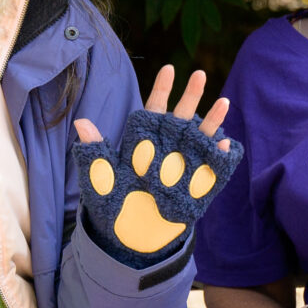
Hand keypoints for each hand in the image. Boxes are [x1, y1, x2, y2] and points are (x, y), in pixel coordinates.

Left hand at [70, 66, 241, 264]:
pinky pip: (212, 169)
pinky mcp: (198, 187)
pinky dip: (220, 157)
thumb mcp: (99, 180)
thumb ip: (94, 152)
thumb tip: (81, 123)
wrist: (130, 238)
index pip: (155, 109)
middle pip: (182, 117)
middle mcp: (168, 149)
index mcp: (145, 142)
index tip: (169, 69)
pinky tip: (226, 144)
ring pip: (202, 138)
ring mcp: (185, 166)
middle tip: (200, 74)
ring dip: (213, 121)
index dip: (162, 90)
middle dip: (191, 96)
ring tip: (224, 102)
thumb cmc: (113, 205)